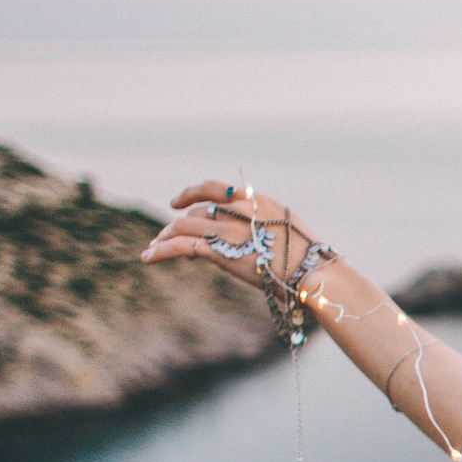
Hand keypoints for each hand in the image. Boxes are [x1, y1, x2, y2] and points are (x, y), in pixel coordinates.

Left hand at [140, 180, 327, 290]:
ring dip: (164, 237)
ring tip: (153, 249)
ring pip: (182, 225)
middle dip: (176, 224)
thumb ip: (266, 225)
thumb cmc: (308, 259)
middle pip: (195, 211)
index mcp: (257, 201)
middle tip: (165, 238)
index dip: (191, 192)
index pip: (214, 188)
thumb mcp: (289, 230)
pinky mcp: (220, 250)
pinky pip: (181, 245)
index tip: (176, 203)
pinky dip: (161, 250)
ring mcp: (228, 229)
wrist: (312, 273)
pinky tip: (149, 257)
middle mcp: (239, 210)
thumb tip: (256, 235)